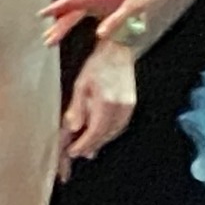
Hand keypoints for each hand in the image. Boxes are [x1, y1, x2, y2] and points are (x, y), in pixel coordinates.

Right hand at [44, 0, 159, 51]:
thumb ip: (116, 20)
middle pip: (70, 12)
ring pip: (73, 14)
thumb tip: (98, 35)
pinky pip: (80, 14)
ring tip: (50, 39)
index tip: (41, 15)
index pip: (71, 1)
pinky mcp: (100, 4)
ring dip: (61, 25)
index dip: (56, 8)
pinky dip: (70, 21)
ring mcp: (95, 0)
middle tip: (47, 41)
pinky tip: (64, 28)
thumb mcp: (133, 7)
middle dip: (57, 26)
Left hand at [59, 42, 137, 170]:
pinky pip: (119, 126)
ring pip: (113, 133)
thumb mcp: (80, 85)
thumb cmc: (98, 65)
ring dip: (99, 141)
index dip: (83, 144)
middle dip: (90, 146)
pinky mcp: (131, 106)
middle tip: (78, 153)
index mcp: (106, 102)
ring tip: (87, 147)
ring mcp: (128, 107)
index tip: (73, 151)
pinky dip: (109, 133)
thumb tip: (73, 128)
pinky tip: (100, 134)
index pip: (94, 132)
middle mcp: (120, 107)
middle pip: (104, 135)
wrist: (119, 52)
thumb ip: (77, 108)